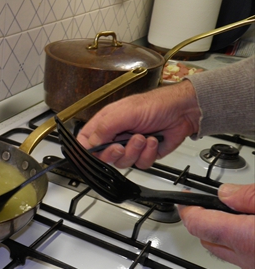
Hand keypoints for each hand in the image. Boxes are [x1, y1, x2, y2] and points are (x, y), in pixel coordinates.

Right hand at [77, 80, 200, 168]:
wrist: (183, 110)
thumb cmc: (155, 104)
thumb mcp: (124, 113)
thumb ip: (104, 128)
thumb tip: (89, 144)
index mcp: (105, 123)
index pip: (85, 142)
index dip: (85, 151)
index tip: (92, 154)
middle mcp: (115, 136)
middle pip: (102, 157)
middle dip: (113, 153)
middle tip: (120, 146)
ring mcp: (129, 147)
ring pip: (122, 163)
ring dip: (134, 151)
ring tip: (143, 138)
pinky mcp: (144, 154)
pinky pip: (140, 164)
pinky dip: (147, 154)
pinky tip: (152, 141)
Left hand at [179, 184, 254, 268]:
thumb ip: (248, 197)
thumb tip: (225, 193)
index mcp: (245, 238)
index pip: (198, 224)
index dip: (187, 208)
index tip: (184, 198)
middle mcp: (248, 259)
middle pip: (206, 240)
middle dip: (201, 220)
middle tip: (205, 203)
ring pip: (223, 251)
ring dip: (219, 233)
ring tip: (226, 213)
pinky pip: (241, 256)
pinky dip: (237, 241)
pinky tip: (247, 228)